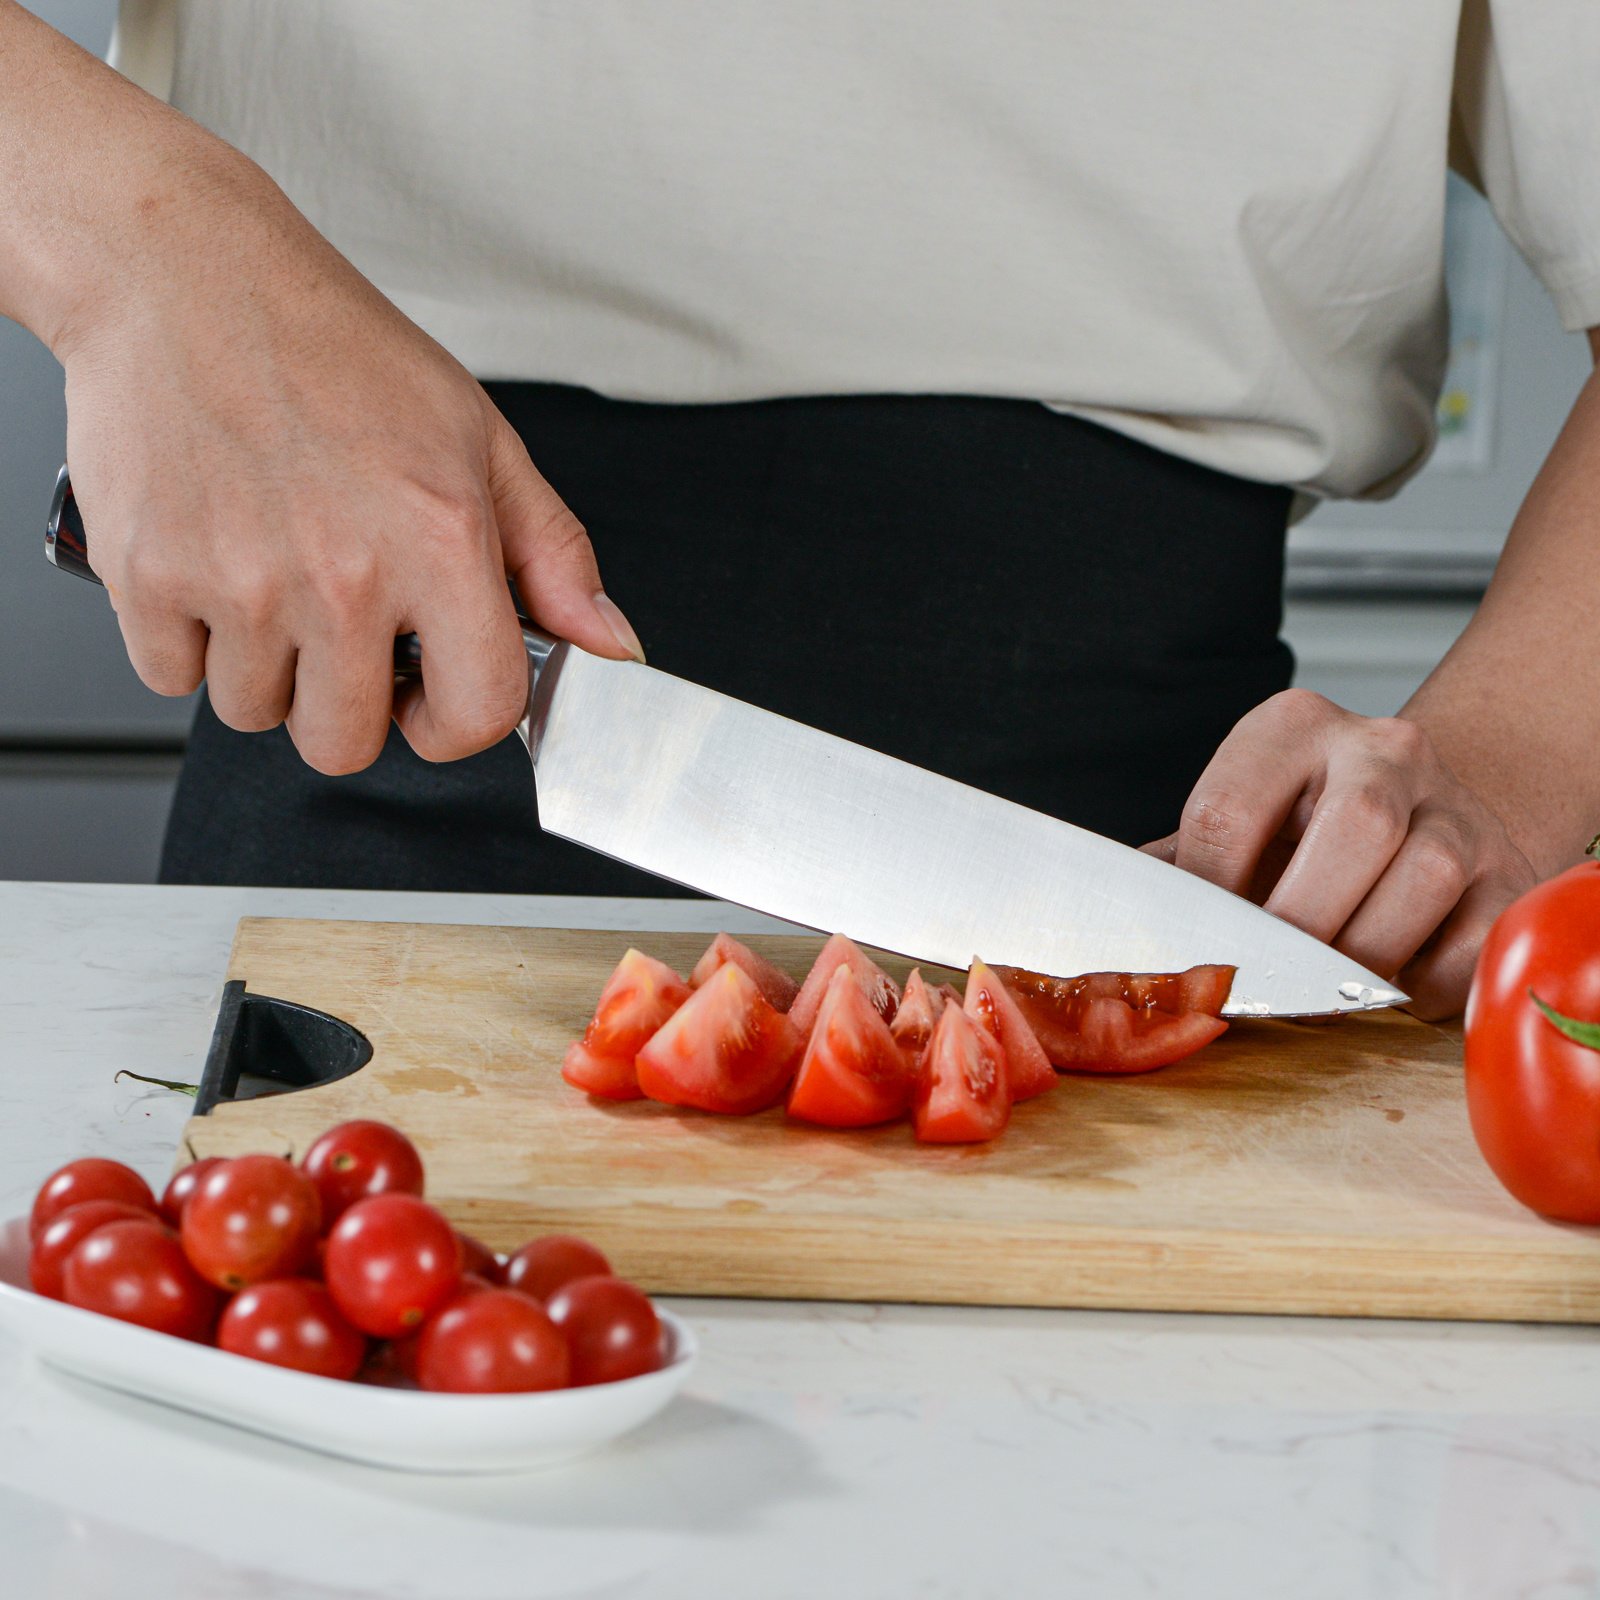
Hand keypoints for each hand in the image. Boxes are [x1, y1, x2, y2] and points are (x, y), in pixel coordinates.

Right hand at [57, 152, 641, 775]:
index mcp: (440, 543)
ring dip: (265, 670)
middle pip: (344, 744)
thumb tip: (608, 644)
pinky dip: (186, 640)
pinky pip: (171, 678)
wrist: (183, 274)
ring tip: (272, 579)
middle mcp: (342, 576)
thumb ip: (555, 554)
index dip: (458, 723)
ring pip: (254, 715)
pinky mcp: (147, 576)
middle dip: (349, 706)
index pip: (476, 716)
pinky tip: (211, 565)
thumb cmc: (334, 350)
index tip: (433, 696)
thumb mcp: (479, 438)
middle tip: (342, 635)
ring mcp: (239, 583)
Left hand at [1141, 689, 1537, 1018]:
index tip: (1195, 944)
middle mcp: (1382, 749)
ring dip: (1364, 954)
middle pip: (1353, 827)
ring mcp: (1456, 806)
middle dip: (1300, 921)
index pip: (1229, 810)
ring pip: (1422, 879)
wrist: (1416, 817)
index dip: (1203, 895)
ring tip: (1325, 985)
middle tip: (1269, 973)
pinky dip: (1423, 984)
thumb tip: (1112, 930)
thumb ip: (1175, 869)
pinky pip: (1473, 939)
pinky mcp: (1508, 871)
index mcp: (1289, 729)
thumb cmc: (1299, 834)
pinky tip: (1388, 985)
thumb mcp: (1235, 826)